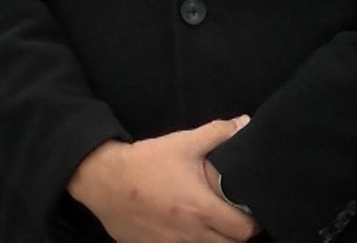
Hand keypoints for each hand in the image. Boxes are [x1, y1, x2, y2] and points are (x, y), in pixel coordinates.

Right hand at [66, 117, 259, 241]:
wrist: (103, 180)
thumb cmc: (145, 162)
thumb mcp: (183, 143)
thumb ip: (217, 133)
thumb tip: (244, 123)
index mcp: (202, 209)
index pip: (244, 230)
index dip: (253, 222)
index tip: (250, 211)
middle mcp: (190, 234)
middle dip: (236, 233)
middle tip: (233, 216)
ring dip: (214, 239)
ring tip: (211, 223)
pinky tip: (185, 227)